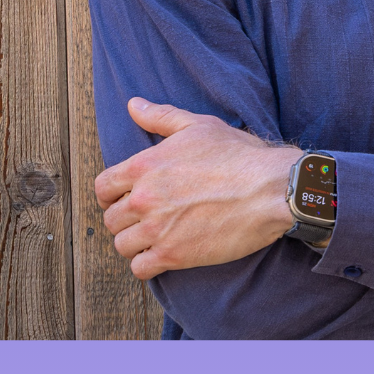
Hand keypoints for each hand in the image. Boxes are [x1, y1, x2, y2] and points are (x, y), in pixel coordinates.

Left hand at [94, 98, 300, 280]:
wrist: (271, 190)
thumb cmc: (240, 156)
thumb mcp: (200, 126)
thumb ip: (161, 117)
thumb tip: (133, 104)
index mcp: (144, 166)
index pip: (102, 187)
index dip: (112, 194)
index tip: (127, 198)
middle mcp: (143, 198)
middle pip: (111, 219)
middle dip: (127, 220)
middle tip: (150, 218)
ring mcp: (156, 229)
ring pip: (122, 245)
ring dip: (137, 243)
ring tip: (158, 237)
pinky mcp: (173, 255)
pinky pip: (140, 268)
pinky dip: (149, 264)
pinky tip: (166, 254)